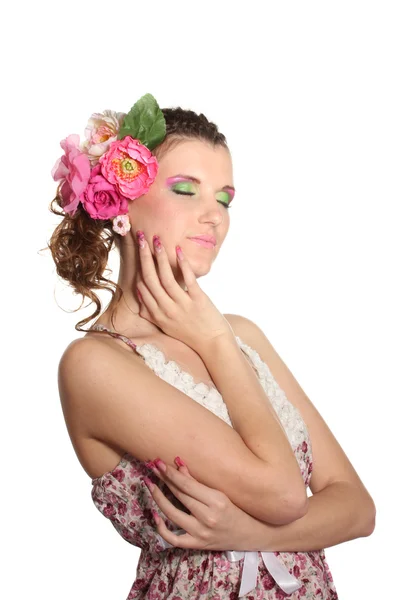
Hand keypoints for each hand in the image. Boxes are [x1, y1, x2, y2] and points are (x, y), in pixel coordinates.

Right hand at [135, 230, 232, 351]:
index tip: (136, 250)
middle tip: (141, 237)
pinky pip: (188, 280)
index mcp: (157, 315)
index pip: (141, 288)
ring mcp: (182, 306)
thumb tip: (139, 296)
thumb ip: (151, 313)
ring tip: (157, 240)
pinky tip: (178, 251)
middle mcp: (167, 310)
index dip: (137, 267)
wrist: (213, 346)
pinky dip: (182, 264)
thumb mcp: (166, 326)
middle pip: (150, 279)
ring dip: (160, 257)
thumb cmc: (190, 334)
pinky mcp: (198, 301)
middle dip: (144, 257)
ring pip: (166, 278)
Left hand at [144, 457, 258, 550]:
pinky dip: (162, 528)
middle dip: (163, 480)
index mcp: (217, 501)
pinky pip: (173, 539)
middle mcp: (208, 517)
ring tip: (150, 485)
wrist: (252, 534)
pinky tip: (155, 515)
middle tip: (151, 467)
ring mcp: (201, 533)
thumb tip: (178, 464)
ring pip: (173, 515)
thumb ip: (198, 481)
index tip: (159, 462)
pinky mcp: (197, 545)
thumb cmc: (238, 508)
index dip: (171, 473)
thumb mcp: (221, 492)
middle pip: (179, 496)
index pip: (188, 485)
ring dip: (158, 498)